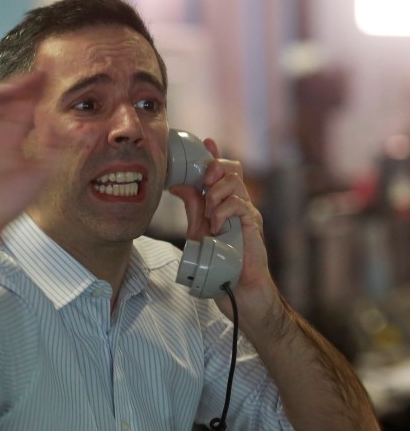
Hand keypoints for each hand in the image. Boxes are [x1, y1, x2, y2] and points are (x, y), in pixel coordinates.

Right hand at [0, 72, 54, 246]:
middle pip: (8, 99)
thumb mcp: (39, 176)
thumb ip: (55, 153)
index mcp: (14, 137)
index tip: (47, 77)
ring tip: (16, 88)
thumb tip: (78, 133)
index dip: (35, 91)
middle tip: (36, 77)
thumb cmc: (9, 201)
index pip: (26, 107)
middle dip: (21, 85)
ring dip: (0, 92)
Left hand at [169, 138, 275, 316]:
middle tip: (203, 183)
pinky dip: (224, 211)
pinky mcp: (253, 224)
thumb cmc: (219, 261)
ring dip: (217, 193)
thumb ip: (193, 207)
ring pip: (235, 182)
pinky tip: (217, 225)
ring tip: (209, 214)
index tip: (206, 142)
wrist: (237, 288)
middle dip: (215, 169)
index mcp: (224, 201)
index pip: (222, 171)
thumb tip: (177, 185)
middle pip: (232, 169)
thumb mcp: (199, 230)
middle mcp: (237, 202)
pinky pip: (240, 204)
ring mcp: (247, 212)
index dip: (215, 154)